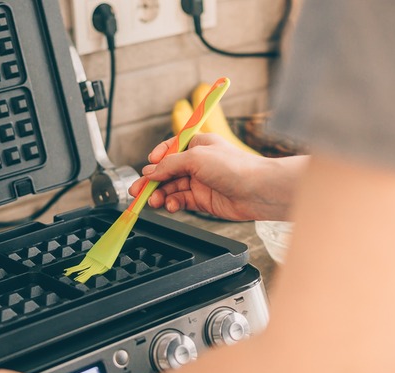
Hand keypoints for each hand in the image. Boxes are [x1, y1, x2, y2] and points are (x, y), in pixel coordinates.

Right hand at [129, 133, 305, 220]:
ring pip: (171, 188)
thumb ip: (170, 165)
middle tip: (137, 191)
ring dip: (160, 194)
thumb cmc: (235, 167)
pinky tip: (169, 205)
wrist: (257, 190)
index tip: (146, 168)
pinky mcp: (203, 200)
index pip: (169, 150)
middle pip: (167, 171)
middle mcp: (198, 163)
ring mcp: (200, 182)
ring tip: (153, 201)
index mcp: (197, 145)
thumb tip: (150, 171)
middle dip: (151, 181)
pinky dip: (172, 203)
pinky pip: (181, 201)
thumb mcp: (196, 158)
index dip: (156, 159)